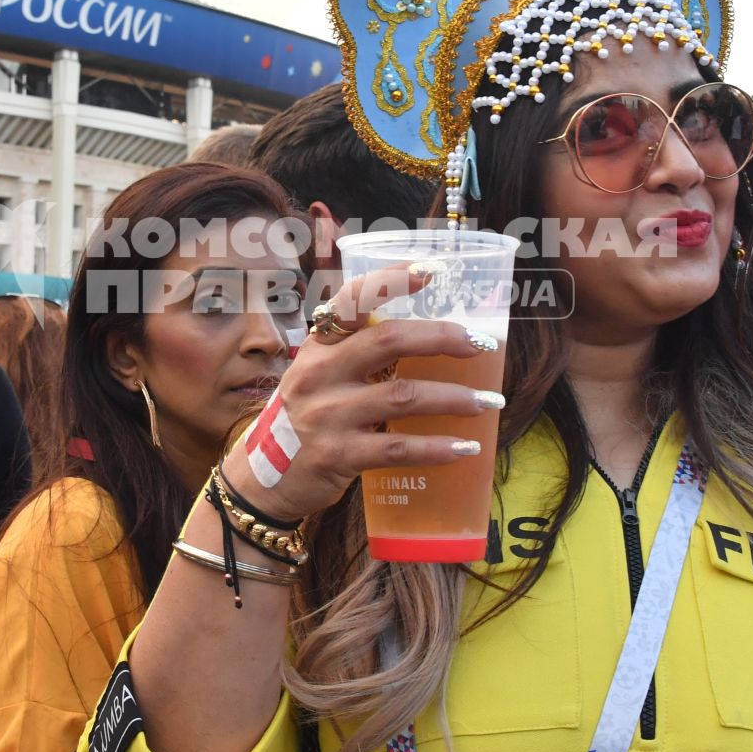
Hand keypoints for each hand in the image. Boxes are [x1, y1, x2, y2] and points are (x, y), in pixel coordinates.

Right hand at [225, 262, 503, 523]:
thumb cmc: (308, 419)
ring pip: (402, 396)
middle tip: (483, 345)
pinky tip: (465, 447)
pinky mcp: (337, 455)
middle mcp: (318, 373)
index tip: (430, 271)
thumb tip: (432, 340)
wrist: (264, 479)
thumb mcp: (319, 376)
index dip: (390, 282)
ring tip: (488, 402)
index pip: (351, 301)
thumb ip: (359, 355)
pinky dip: (437, 447)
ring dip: (454, 398)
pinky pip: (397, 447)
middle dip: (442, 339)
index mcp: (318, 347)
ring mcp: (326, 415)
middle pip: (388, 341)